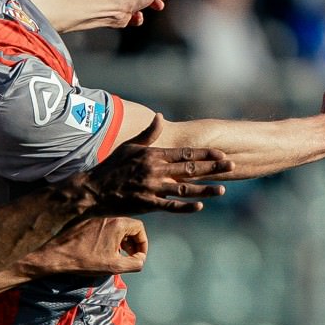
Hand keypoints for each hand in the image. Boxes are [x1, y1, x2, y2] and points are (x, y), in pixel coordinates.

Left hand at [42, 217, 147, 275]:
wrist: (57, 256)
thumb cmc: (86, 261)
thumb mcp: (115, 266)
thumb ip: (135, 263)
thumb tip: (141, 260)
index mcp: (117, 224)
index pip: (139, 228)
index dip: (143, 243)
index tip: (139, 256)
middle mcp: (106, 218)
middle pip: (128, 227)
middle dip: (133, 243)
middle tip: (131, 257)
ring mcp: (94, 220)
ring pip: (115, 228)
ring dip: (121, 241)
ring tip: (119, 256)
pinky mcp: (84, 225)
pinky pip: (103, 230)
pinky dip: (109, 240)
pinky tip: (102, 253)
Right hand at [83, 122, 229, 215]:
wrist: (92, 190)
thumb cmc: (110, 167)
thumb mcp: (129, 147)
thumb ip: (148, 134)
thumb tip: (160, 117)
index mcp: (153, 155)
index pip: (184, 153)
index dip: (204, 154)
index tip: (221, 154)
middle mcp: (155, 170)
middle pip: (190, 169)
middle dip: (213, 168)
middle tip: (232, 165)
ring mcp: (152, 188)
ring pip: (184, 189)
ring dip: (205, 189)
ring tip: (222, 189)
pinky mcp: (147, 204)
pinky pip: (170, 206)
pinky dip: (185, 207)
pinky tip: (200, 206)